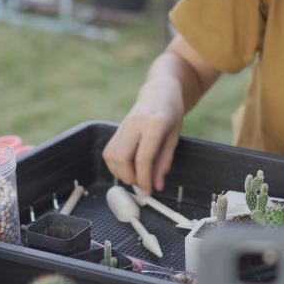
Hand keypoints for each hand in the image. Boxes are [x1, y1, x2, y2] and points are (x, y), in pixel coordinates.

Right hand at [102, 77, 184, 193]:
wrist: (159, 92)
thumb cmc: (172, 113)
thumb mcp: (174, 138)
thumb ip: (164, 162)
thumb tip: (157, 186)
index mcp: (154, 125)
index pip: (143, 158)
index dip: (144, 179)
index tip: (147, 191)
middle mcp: (135, 124)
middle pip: (122, 158)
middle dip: (129, 178)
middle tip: (140, 184)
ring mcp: (123, 125)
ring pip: (111, 156)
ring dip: (120, 172)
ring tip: (134, 176)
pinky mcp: (116, 128)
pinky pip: (108, 151)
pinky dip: (114, 165)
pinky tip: (126, 168)